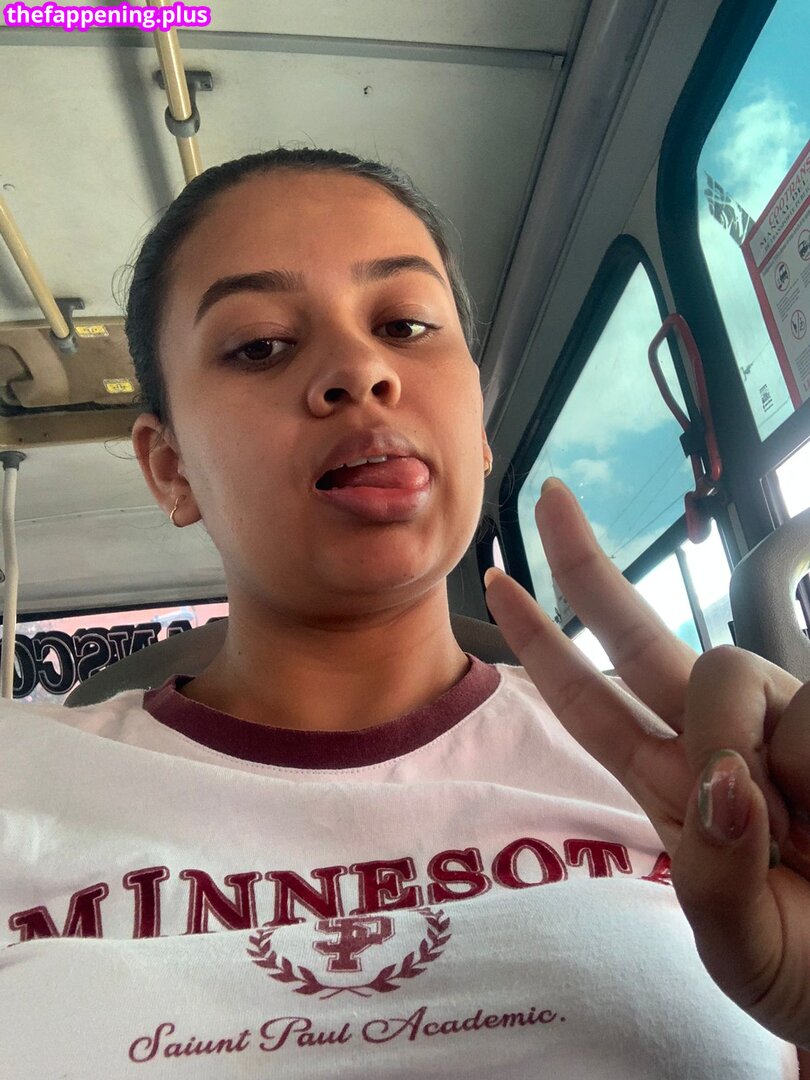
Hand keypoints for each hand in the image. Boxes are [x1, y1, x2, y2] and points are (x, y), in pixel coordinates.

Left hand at [483, 478, 809, 1050]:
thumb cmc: (806, 969)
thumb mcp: (741, 947)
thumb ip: (714, 875)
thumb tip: (722, 777)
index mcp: (667, 784)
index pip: (590, 703)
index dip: (542, 644)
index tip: (496, 579)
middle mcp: (716, 739)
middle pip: (640, 638)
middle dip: (585, 569)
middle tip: (548, 497)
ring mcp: (776, 722)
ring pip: (728, 670)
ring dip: (746, 745)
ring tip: (806, 836)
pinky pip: (806, 707)